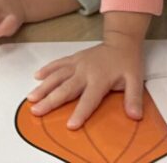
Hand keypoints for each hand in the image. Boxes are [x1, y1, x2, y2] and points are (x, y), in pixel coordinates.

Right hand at [27, 33, 144, 128]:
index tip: (70, 125)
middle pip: (66, 88)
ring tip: (31, 98)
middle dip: (50, 100)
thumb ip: (134, 98)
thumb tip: (135, 116)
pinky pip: (58, 63)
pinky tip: (36, 76)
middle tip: (36, 110)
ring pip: (57, 76)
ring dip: (43, 87)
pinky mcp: (73, 58)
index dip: (80, 112)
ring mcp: (77, 63)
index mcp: (100, 79)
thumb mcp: (136, 80)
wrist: (121, 41)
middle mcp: (85, 71)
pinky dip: (47, 69)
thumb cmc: (127, 62)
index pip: (89, 99)